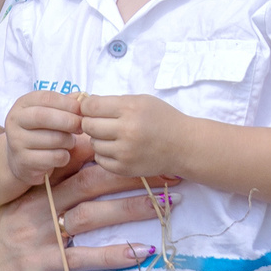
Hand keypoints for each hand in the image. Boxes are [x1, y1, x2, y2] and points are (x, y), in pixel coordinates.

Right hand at [0, 165, 156, 270]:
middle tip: (169, 168)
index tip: (139, 146)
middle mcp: (41, 207)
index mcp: (35, 192)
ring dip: (133, 207)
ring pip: (94, 214)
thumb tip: (71, 193)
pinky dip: (113, 254)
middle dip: (134, 173)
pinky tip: (140, 252)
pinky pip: (83, 258)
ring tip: (168, 201)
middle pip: (93, 181)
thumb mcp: (12, 216)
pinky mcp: (42, 265)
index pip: (77, 164)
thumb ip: (41, 203)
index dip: (110, 153)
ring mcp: (42, 236)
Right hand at [3, 89, 87, 184]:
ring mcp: (17, 142)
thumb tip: (86, 97)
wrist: (19, 160)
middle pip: (45, 117)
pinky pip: (54, 157)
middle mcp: (15, 121)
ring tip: (69, 142)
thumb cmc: (39, 132)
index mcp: (22, 104)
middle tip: (81, 127)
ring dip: (69, 141)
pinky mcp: (24, 161)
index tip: (81, 110)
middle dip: (69, 121)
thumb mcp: (48, 114)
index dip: (67, 103)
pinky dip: (64, 156)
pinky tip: (61, 155)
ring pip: (53, 139)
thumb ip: (65, 104)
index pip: (46, 98)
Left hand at [76, 92, 199, 182]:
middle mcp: (126, 130)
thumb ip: (114, 102)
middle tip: (101, 123)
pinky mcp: (125, 169)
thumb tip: (86, 104)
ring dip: (99, 139)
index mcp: (130, 109)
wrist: (184, 146)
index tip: (92, 109)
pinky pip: (100, 160)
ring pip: (93, 143)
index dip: (87, 107)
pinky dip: (104, 154)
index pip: (91, 106)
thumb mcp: (141, 101)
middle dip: (91, 122)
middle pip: (88, 125)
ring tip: (113, 136)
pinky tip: (117, 149)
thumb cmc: (162, 119)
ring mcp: (125, 152)